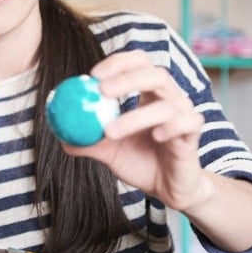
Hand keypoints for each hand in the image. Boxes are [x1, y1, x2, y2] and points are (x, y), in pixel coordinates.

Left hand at [72, 51, 208, 212]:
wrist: (167, 189)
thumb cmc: (140, 162)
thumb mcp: (108, 151)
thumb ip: (85, 140)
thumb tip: (58, 132)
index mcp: (149, 95)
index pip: (139, 63)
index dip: (118, 63)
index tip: (92, 75)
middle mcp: (170, 99)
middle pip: (155, 74)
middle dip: (127, 78)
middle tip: (101, 90)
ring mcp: (184, 115)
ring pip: (166, 104)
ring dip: (135, 116)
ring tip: (110, 131)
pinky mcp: (193, 136)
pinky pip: (188, 123)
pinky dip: (171, 127)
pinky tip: (155, 136)